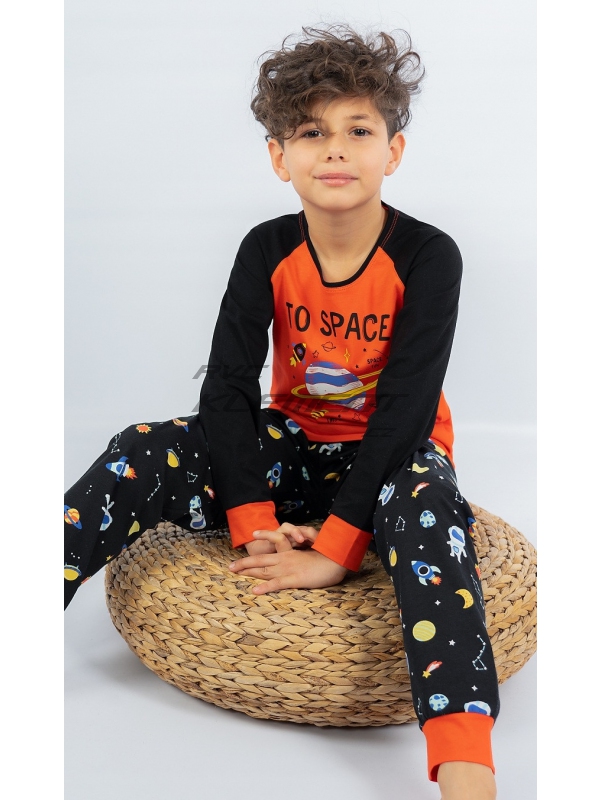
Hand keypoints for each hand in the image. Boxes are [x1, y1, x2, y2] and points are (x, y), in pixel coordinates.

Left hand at [230, 529, 346, 594]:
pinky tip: (254, 591)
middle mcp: (286, 560)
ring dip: (248, 571)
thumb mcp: (311, 559)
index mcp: (289, 555)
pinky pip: (278, 583)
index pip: (268, 556)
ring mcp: (289, 568)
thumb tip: (296, 565)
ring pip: (264, 569)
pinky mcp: (296, 579)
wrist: (338, 559)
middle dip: (244, 564)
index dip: (255, 557)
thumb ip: (301, 560)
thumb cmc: (328, 559)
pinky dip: (266, 587)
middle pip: (261, 560)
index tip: (242, 559)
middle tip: (229, 567)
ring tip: (234, 572)